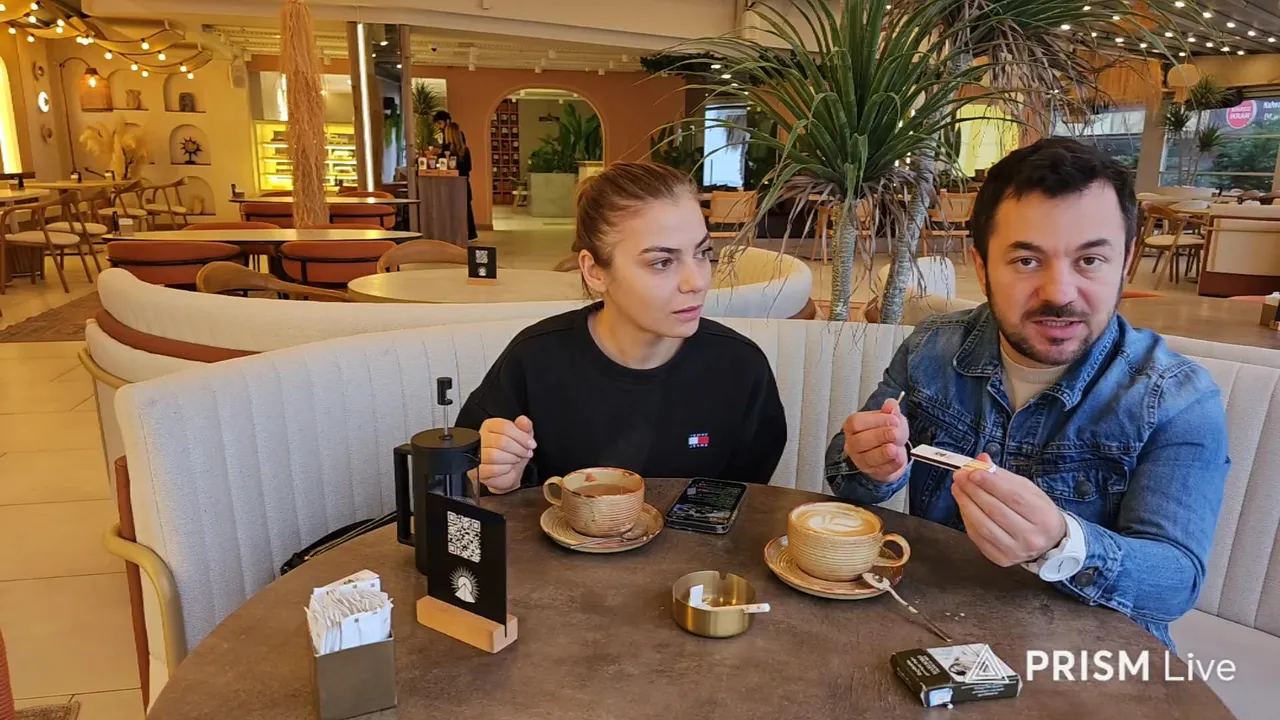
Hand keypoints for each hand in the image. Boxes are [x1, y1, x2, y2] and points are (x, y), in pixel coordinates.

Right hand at [476, 415, 535, 493]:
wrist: (509, 473)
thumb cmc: (513, 453)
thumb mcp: (523, 437)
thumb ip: (525, 426)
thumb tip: (523, 420)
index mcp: (490, 426)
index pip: (505, 426)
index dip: (521, 436)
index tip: (531, 444)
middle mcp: (480, 438)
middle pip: (501, 441)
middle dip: (519, 449)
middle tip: (526, 453)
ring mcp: (476, 454)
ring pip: (494, 455)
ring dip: (511, 459)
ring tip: (516, 460)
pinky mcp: (477, 470)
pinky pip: (492, 469)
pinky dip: (505, 469)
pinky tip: (508, 467)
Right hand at [842, 396, 909, 483]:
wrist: (892, 450)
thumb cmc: (886, 431)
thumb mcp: (890, 417)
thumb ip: (891, 410)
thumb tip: (891, 405)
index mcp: (853, 426)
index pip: (856, 423)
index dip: (875, 421)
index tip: (893, 419)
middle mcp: (853, 444)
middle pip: (860, 441)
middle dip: (879, 436)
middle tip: (894, 433)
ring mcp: (861, 460)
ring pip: (868, 458)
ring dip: (883, 453)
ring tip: (894, 448)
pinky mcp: (873, 472)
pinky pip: (880, 470)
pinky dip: (891, 465)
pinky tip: (899, 458)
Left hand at [951, 453, 1067, 566]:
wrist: (1048, 543)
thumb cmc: (1036, 512)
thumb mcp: (1028, 490)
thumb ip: (1003, 476)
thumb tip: (981, 461)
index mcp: (1044, 517)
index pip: (1014, 497)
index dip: (991, 483)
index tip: (974, 471)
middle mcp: (1031, 537)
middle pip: (996, 510)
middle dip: (973, 490)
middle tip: (960, 476)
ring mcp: (1015, 551)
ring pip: (983, 525)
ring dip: (966, 503)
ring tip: (958, 488)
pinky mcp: (1001, 559)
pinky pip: (977, 537)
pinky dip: (967, 518)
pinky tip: (964, 505)